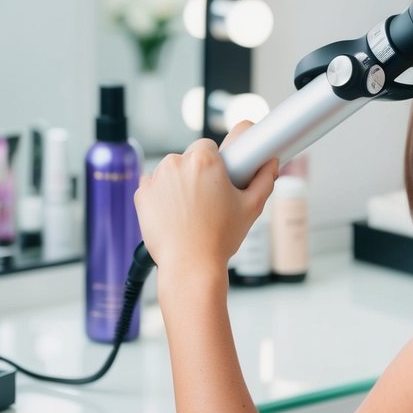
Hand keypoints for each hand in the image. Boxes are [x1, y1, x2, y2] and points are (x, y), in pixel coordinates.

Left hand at [134, 121, 278, 275]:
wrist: (190, 265)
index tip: (217, 178)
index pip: (207, 146)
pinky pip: (152, 187)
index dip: (214, 163)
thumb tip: (271, 164)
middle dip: (196, 174)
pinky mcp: (141, 195)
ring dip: (177, 184)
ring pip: (169, 172)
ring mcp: (156, 179)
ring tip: (189, 210)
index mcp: (204, 160)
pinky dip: (160, 196)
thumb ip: (264, 180)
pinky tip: (173, 214)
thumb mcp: (251, 207)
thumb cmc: (219, 238)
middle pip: (187, 159)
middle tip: (207, 200)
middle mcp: (177, 163)